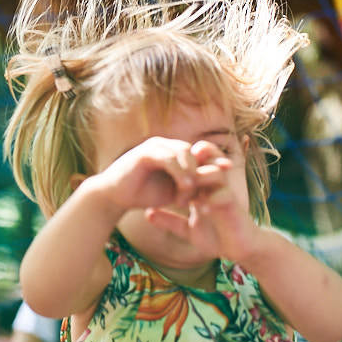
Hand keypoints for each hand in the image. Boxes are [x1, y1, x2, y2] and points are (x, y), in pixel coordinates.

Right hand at [88, 136, 211, 213]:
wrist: (113, 196)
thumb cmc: (142, 194)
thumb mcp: (172, 191)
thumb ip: (190, 186)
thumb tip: (211, 187)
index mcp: (172, 152)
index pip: (197, 152)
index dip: (212, 161)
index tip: (227, 173)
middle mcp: (164, 145)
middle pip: (193, 150)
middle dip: (202, 169)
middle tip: (204, 189)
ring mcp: (154, 146)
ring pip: (183, 151)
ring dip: (191, 171)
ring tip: (193, 189)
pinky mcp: (144, 152)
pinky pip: (168, 158)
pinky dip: (179, 171)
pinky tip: (185, 186)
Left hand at [143, 140, 261, 262]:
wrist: (241, 251)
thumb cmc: (215, 237)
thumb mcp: (187, 230)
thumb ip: (170, 221)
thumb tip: (147, 213)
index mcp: (203, 186)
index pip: (193, 161)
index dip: (178, 161)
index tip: (160, 170)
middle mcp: (215, 185)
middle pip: (207, 156)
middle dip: (189, 162)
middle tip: (172, 175)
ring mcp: (225, 193)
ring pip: (215, 172)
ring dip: (199, 179)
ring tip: (183, 198)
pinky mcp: (234, 206)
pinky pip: (224, 195)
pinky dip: (210, 201)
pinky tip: (200, 210)